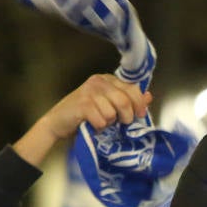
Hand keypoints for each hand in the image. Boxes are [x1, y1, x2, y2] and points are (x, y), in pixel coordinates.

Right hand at [37, 74, 152, 139]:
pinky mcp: (82, 104)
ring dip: (109, 123)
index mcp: (107, 79)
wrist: (57, 123)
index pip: (132, 88)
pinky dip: (99, 127)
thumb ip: (128, 100)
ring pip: (113, 112)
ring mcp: (89, 91)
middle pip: (125, 101)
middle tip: (121, 124)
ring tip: (101, 122)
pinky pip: (101, 120)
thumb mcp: (109, 106)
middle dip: (127, 116)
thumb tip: (148, 96)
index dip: (139, 103)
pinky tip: (92, 125)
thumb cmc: (84, 115)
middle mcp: (98, 81)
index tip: (140, 115)